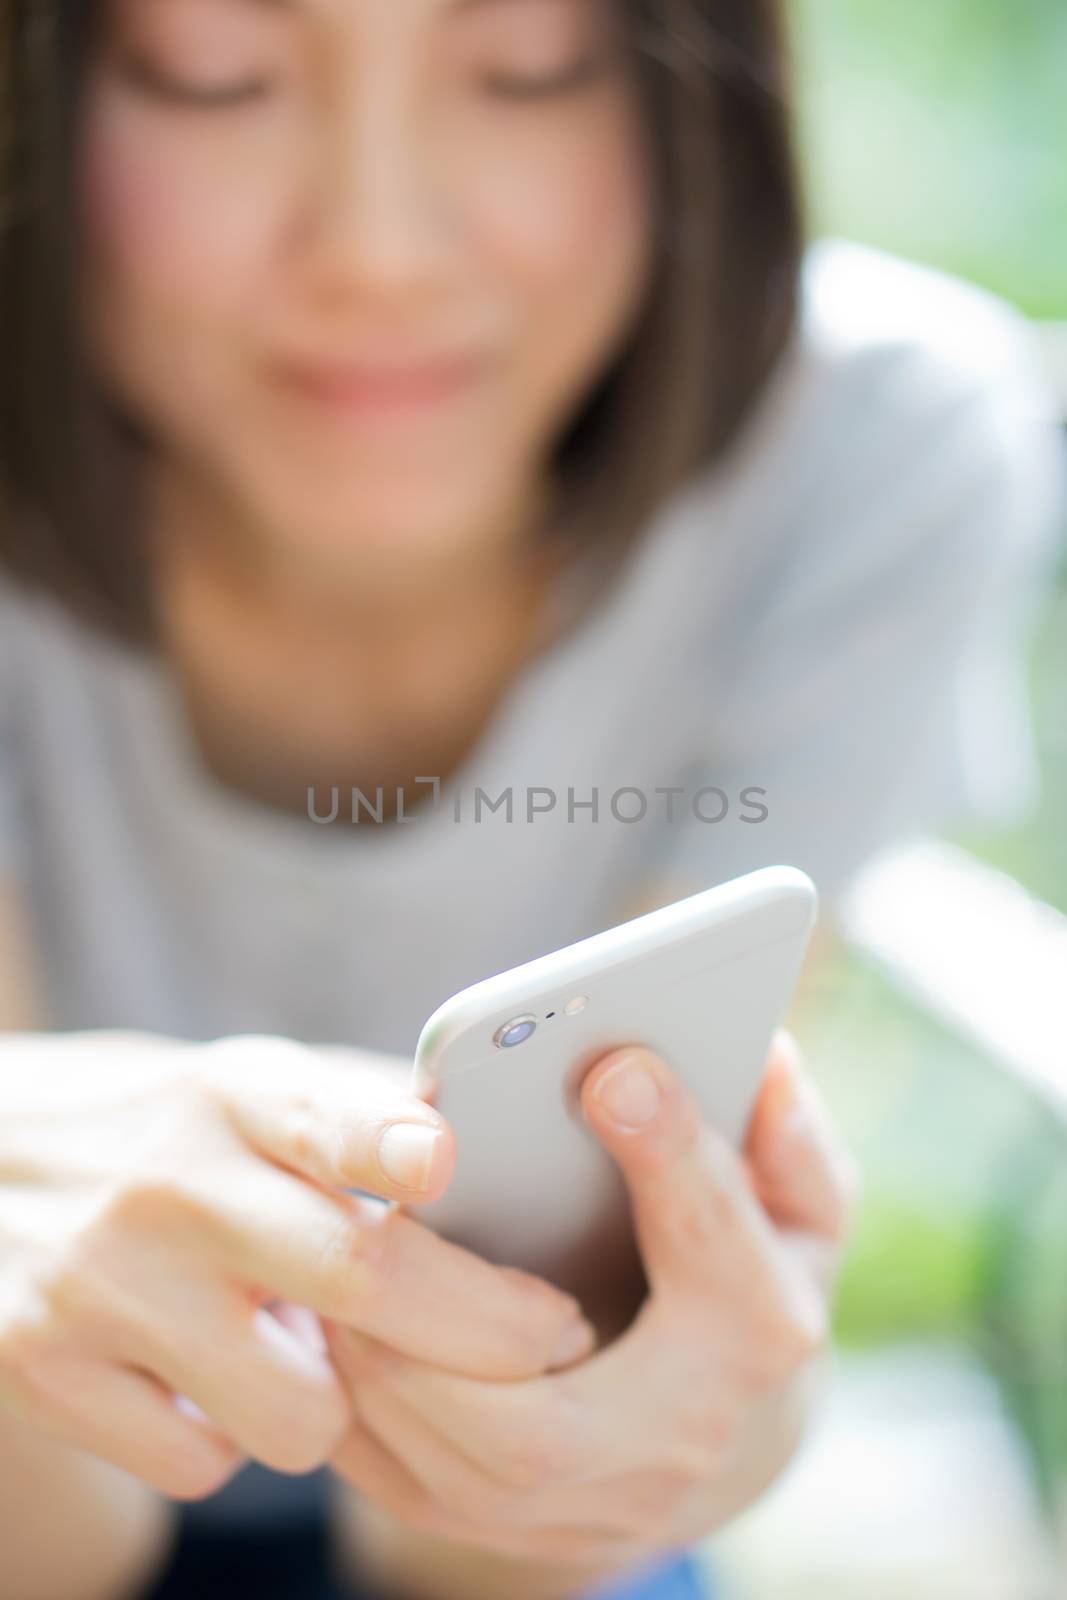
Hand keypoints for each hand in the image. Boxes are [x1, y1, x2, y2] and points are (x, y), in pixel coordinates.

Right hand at [0, 1030, 593, 1499]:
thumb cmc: (167, 1134)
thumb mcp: (247, 1088)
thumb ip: (359, 1114)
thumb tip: (498, 1144)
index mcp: (232, 1094)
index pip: (321, 1114)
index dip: (387, 1141)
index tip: (445, 1163)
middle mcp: (169, 1183)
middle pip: (360, 1280)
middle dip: (485, 1332)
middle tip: (546, 1335)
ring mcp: (100, 1283)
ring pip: (302, 1412)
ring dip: (330, 1401)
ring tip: (308, 1349)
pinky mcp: (44, 1369)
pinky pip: (205, 1462)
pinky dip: (230, 1436)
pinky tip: (211, 1377)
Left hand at [326, 1032, 857, 1590]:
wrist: (727, 1440)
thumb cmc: (753, 1285)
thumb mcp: (802, 1204)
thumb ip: (788, 1136)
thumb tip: (768, 1057)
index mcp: (757, 1331)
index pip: (715, 1242)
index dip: (668, 1151)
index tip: (610, 1067)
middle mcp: (673, 1443)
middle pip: (537, 1425)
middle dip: (446, 1325)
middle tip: (387, 1212)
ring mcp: (586, 1510)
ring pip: (451, 1464)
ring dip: (377, 1362)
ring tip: (338, 1256)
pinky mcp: (509, 1529)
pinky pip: (405, 1485)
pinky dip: (354, 1404)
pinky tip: (335, 1319)